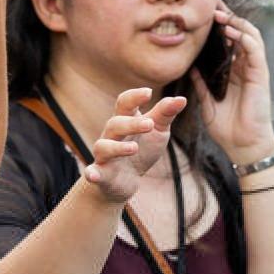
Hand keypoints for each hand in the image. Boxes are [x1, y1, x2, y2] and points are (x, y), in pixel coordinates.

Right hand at [82, 87, 184, 206]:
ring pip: (103, 146)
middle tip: (150, 124)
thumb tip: (182, 99)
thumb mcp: (157, 130)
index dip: (134, 97)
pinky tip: (92, 175)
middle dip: (131, 124)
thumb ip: (166, 114)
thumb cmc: (142, 150)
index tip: (148, 93)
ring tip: (134, 148)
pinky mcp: (101, 174)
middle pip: (115, 124)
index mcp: (125, 120)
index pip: (124, 103)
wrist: (126, 181)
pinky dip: (91, 173)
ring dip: (117, 147)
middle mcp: (111, 135)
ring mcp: (104, 155)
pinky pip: (92, 172)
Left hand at [193, 5, 273, 163]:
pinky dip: (243, 37)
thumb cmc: (227, 128)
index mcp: (234, 72)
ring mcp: (255, 70)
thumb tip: (190, 69)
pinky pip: (254, 50)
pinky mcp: (261, 74)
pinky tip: (231, 30)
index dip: (219, 26)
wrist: (243, 146)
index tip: (205, 13)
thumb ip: (201, 86)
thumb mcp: (208, 103)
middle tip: (212, 2)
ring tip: (219, 14)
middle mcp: (246, 67)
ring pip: (249, 36)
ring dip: (235, 22)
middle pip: (239, 33)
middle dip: (227, 16)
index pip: (228, 42)